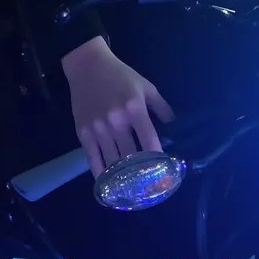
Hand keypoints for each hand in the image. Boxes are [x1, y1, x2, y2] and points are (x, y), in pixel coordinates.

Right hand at [61, 36, 174, 178]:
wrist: (87, 66)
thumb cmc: (120, 75)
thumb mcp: (145, 86)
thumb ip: (161, 106)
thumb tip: (174, 126)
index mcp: (135, 109)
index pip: (150, 142)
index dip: (158, 160)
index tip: (164, 174)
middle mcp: (117, 121)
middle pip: (131, 157)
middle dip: (141, 174)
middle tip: (148, 187)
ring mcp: (98, 128)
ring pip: (113, 162)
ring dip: (122, 179)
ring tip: (132, 191)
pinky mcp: (83, 132)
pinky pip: (93, 159)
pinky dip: (101, 175)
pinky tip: (108, 185)